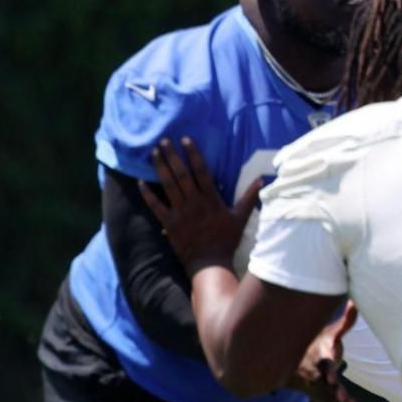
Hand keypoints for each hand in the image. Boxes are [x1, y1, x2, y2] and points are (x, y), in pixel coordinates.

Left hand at [140, 138, 262, 272]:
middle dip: (172, 156)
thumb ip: (249, 197)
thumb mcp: (241, 217)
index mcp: (211, 198)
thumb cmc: (226, 239)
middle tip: (163, 140)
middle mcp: (194, 202)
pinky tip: (139, 182)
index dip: (193, 154)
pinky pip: (156, 207)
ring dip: (160, 168)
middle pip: (181, 174)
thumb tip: (262, 180)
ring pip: (168, 185)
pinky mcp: (169, 224)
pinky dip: (147, 195)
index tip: (185, 139)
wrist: (210, 263)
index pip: (201, 170)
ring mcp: (180, 212)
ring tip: (153, 153)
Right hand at [293, 302, 358, 401]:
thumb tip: (357, 302)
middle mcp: (316, 375)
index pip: (324, 364)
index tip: (332, 378)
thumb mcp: (328, 332)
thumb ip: (345, 322)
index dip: (328, 371)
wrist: (290, 361)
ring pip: (329, 399)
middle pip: (325, 386)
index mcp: (320, 358)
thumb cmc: (314, 343)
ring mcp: (317, 387)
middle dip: (335, 394)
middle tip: (346, 401)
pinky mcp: (319, 396)